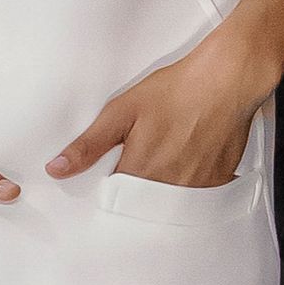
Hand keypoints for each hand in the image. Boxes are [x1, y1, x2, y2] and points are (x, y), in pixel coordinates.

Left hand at [47, 26, 268, 186]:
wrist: (226, 79)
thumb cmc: (176, 90)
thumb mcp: (122, 111)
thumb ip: (88, 145)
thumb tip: (57, 169)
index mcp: (139, 171)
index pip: (114, 199)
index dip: (112, 188)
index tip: (115, 174)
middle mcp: (169, 186)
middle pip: (144, 205)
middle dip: (139, 190)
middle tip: (148, 156)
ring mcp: (197, 187)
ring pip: (171, 203)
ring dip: (164, 188)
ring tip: (170, 155)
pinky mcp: (219, 181)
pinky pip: (198, 197)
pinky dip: (191, 185)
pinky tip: (191, 159)